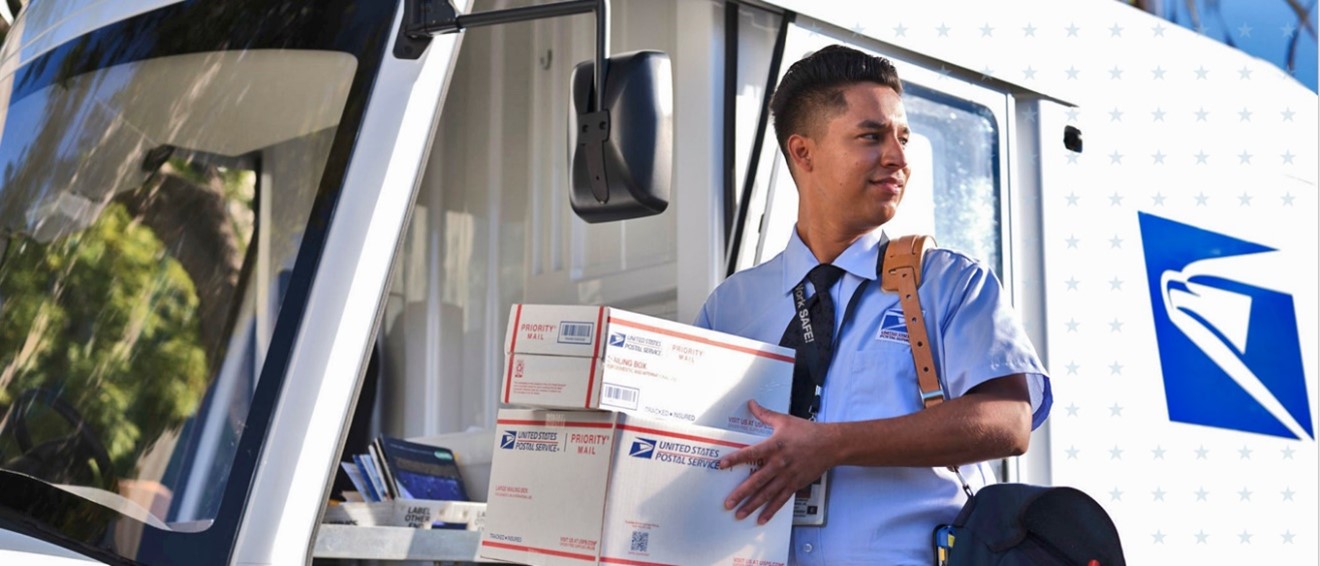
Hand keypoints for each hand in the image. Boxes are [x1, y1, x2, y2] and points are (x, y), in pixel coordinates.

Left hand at [718, 400, 836, 524]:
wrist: (831, 444)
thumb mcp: (784, 420)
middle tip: (727, 503)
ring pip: (766, 494)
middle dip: (740, 493)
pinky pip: (780, 500)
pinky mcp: (795, 485)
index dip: (735, 459)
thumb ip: (765, 414)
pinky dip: (771, 511)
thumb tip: (751, 403)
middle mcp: (779, 463)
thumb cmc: (807, 431)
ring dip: (752, 506)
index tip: (721, 465)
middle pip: (756, 481)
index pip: (750, 453)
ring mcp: (787, 477)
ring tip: (739, 515)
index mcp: (774, 446)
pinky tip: (760, 519)